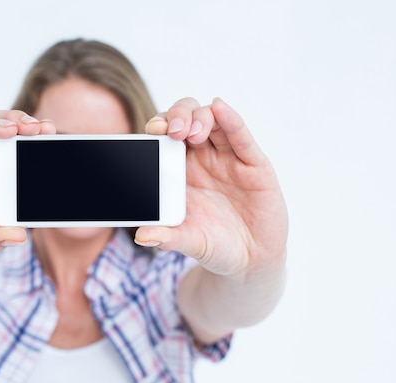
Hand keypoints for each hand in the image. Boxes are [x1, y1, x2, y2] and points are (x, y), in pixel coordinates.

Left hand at [137, 98, 287, 277]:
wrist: (250, 261)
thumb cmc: (215, 245)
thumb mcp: (189, 242)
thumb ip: (167, 237)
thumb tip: (142, 237)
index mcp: (180, 170)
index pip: (166, 136)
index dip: (160, 127)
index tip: (152, 130)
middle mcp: (203, 158)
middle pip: (188, 119)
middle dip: (179, 116)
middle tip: (174, 131)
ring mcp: (228, 158)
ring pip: (213, 121)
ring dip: (200, 117)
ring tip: (193, 132)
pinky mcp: (253, 163)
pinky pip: (241, 137)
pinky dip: (231, 119)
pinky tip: (221, 108)